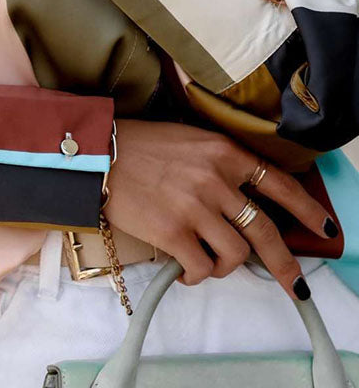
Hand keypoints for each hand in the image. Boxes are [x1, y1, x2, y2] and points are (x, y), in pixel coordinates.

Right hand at [104, 120, 338, 299]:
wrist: (99, 153)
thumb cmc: (141, 145)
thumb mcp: (190, 140)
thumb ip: (220, 163)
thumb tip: (243, 199)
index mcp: (223, 152)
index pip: (278, 184)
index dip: (307, 209)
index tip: (324, 227)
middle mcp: (215, 179)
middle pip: (264, 230)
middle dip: (285, 263)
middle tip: (294, 283)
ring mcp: (195, 207)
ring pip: (234, 254)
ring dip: (225, 267)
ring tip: (209, 263)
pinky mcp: (172, 231)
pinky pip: (200, 268)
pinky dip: (197, 276)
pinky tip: (186, 269)